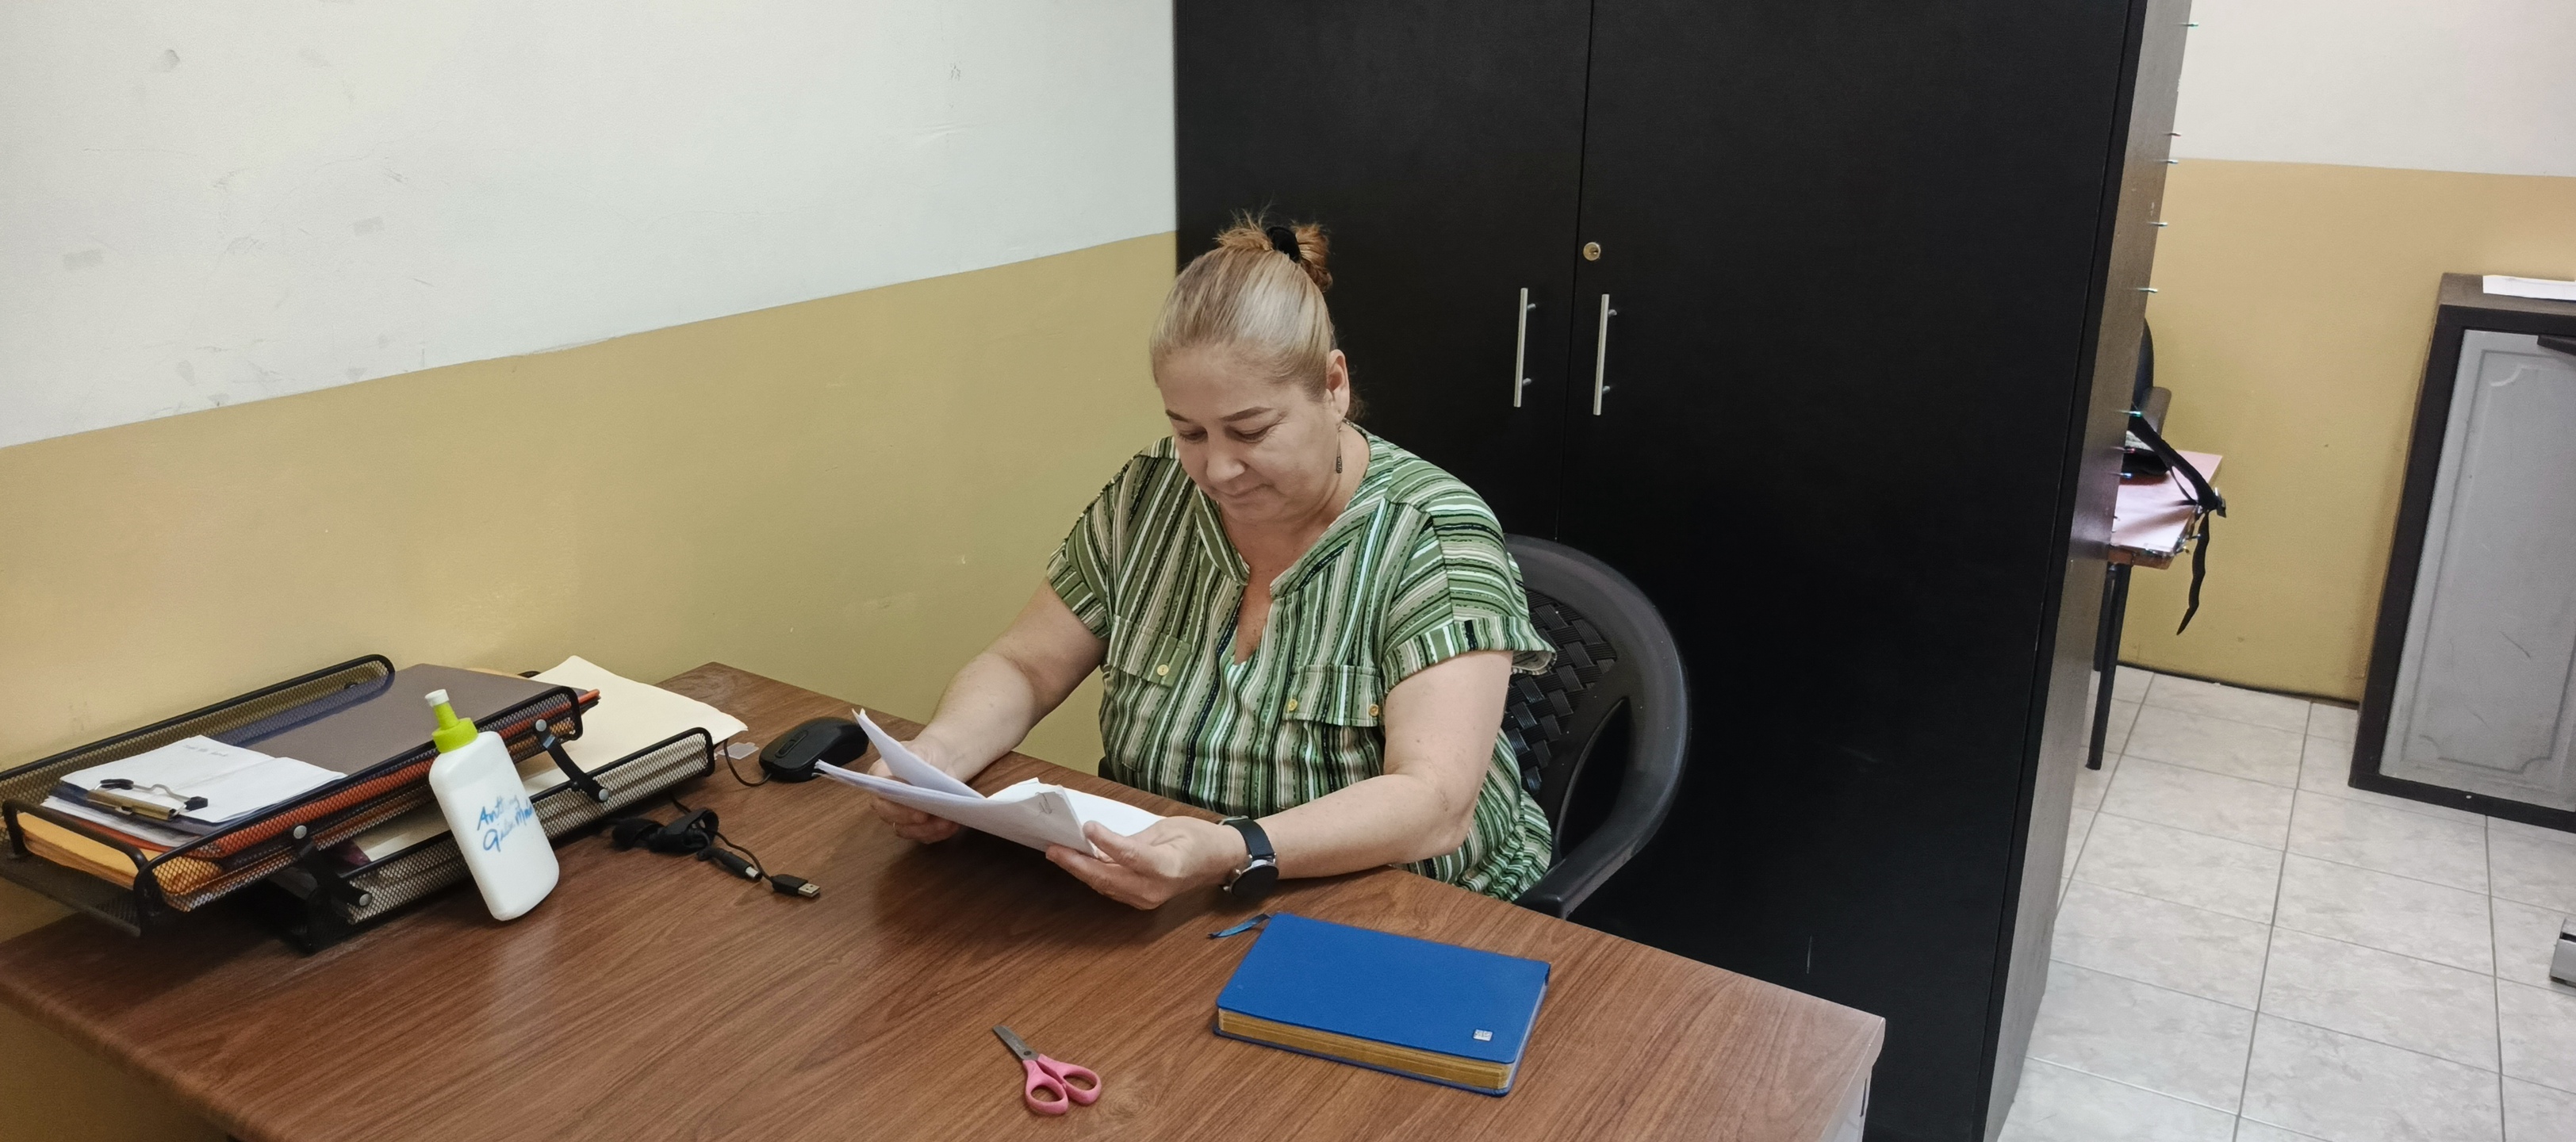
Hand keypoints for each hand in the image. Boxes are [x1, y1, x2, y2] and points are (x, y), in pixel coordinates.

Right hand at [865, 745, 959, 843]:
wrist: (941, 762)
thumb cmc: (925, 754)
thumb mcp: (919, 749)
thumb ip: (912, 760)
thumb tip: (907, 783)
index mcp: (880, 779)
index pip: (880, 796)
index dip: (893, 802)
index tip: (912, 800)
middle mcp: (885, 802)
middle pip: (891, 818)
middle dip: (910, 818)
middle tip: (926, 816)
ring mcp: (900, 817)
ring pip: (908, 831)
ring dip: (927, 829)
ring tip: (946, 821)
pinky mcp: (917, 826)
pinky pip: (924, 836)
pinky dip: (939, 832)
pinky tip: (953, 824)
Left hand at [1046, 818, 1248, 909]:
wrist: (1219, 861)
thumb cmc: (1198, 838)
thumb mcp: (1169, 827)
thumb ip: (1135, 838)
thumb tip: (1101, 839)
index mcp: (1166, 866)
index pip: (1129, 855)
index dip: (1105, 842)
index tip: (1086, 827)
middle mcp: (1154, 888)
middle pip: (1108, 878)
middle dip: (1077, 864)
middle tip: (1054, 848)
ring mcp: (1147, 899)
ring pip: (1105, 886)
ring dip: (1080, 871)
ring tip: (1058, 853)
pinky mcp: (1142, 901)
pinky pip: (1112, 889)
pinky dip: (1093, 876)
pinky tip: (1078, 862)